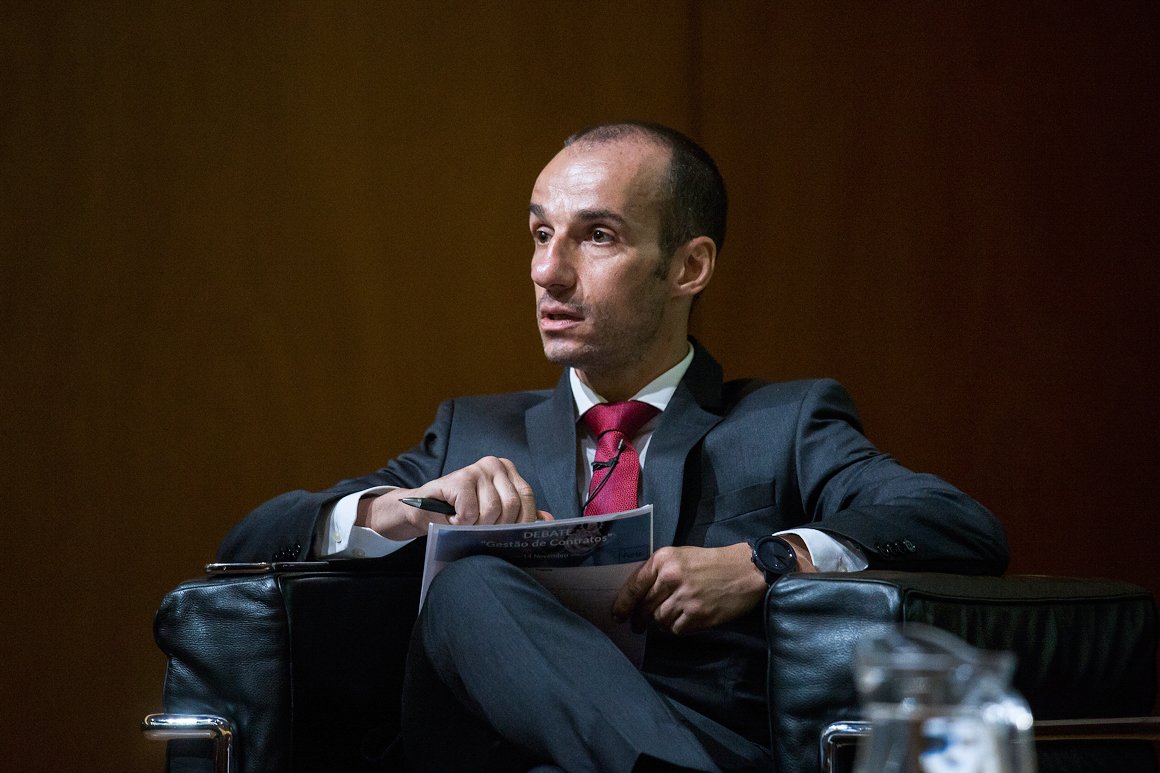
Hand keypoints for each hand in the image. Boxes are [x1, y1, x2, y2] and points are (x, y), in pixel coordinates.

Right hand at [359, 456, 552, 539]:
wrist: (422, 511)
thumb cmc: (460, 513)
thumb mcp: (493, 513)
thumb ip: (520, 514)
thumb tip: (548, 520)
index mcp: (509, 471)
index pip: (528, 499)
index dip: (521, 523)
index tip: (508, 536)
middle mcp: (495, 464)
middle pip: (512, 507)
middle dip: (497, 527)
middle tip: (478, 530)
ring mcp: (476, 469)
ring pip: (492, 511)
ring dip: (476, 527)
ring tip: (463, 523)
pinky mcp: (459, 479)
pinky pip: (471, 512)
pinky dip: (461, 523)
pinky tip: (452, 519)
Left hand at [612, 544, 767, 635]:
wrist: (745, 570)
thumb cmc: (711, 563)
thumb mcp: (681, 556)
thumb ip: (658, 572)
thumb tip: (637, 595)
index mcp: (664, 560)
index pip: (634, 586)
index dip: (623, 604)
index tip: (617, 615)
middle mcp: (671, 577)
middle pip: (644, 606)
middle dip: (639, 619)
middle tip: (637, 625)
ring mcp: (685, 597)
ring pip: (659, 620)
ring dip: (660, 623)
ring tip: (667, 619)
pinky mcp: (698, 615)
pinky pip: (676, 629)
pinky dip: (677, 629)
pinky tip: (684, 621)